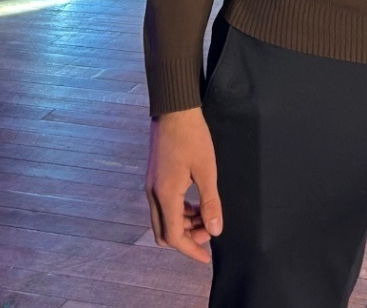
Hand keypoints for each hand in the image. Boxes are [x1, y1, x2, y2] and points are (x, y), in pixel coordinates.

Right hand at [146, 107, 222, 262]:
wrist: (174, 109)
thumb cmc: (192, 137)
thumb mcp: (207, 171)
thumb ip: (210, 203)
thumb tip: (215, 230)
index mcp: (165, 195)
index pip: (173, 237)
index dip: (191, 250)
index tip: (207, 258)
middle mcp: (153, 194)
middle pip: (164, 232)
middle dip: (186, 238)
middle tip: (208, 231)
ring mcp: (151, 186)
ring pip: (163, 219)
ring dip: (183, 224)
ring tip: (206, 216)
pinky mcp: (155, 178)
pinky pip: (163, 205)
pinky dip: (178, 211)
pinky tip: (195, 203)